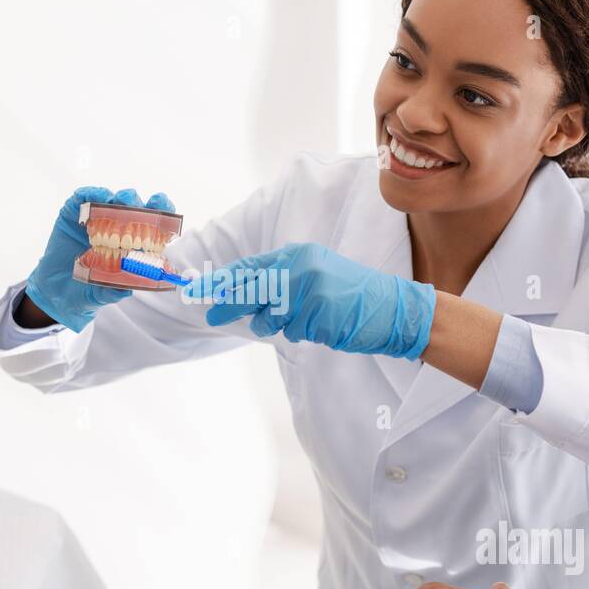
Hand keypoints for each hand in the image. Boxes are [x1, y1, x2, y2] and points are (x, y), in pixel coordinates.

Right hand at [23, 186, 173, 331]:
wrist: (56, 293)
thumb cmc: (88, 290)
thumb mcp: (105, 293)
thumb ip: (118, 289)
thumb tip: (134, 283)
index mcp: (132, 243)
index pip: (152, 222)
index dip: (161, 212)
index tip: (164, 209)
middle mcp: (116, 227)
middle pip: (133, 206)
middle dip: (138, 203)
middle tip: (137, 207)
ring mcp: (95, 218)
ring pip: (112, 199)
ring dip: (120, 198)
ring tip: (120, 203)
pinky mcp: (73, 214)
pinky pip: (84, 197)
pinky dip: (92, 194)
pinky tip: (98, 198)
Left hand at [199, 242, 436, 358]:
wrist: (391, 309)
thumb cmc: (349, 297)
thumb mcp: (312, 277)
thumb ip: (279, 282)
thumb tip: (237, 295)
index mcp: (296, 255)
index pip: (249, 267)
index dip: (221, 280)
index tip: (197, 289)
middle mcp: (299, 266)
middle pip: (249, 289)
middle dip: (229, 305)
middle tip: (211, 317)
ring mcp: (308, 288)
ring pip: (269, 317)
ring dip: (278, 325)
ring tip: (306, 319)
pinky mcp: (317, 311)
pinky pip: (292, 331)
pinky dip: (301, 333)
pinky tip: (321, 325)